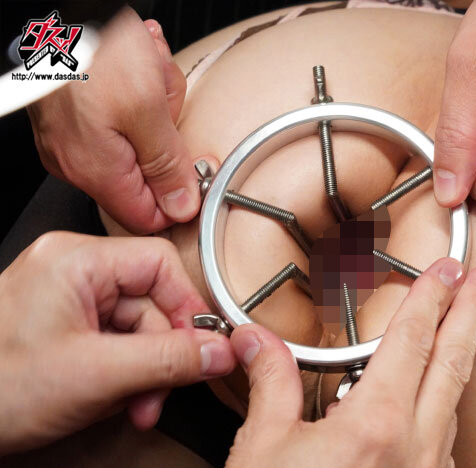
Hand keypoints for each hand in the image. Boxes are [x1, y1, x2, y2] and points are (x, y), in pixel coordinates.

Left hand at [0, 232, 234, 454]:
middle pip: (150, 303)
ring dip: (144, 374)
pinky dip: (122, 376)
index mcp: (76, 260)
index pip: (159, 264)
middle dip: (160, 356)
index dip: (186, 306)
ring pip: (135, 330)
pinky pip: (115, 344)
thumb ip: (169, 360)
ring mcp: (67, 300)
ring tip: (134, 406)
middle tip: (160, 392)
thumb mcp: (98, 375)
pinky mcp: (64, 327)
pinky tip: (114, 400)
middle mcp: (72, 271)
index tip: (203, 345)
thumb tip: (220, 350)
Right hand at [27, 7, 199, 233]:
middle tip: (162, 99)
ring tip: (147, 72)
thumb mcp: (147, 108)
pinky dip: (137, 95)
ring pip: (138, 143)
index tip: (193, 167)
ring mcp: (74, 141)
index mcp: (98, 171)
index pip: (148, 218)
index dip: (179, 198)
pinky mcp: (74, 120)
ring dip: (156, 106)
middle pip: (147, 176)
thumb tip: (182, 207)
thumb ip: (167, 165)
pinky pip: (121, 121)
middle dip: (166, 138)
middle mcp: (79, 163)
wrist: (62, 11)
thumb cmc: (93, 48)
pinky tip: (135, 68)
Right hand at [196, 258, 475, 467]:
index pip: (412, 342)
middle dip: (472, 315)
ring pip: (453, 406)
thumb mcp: (260, 447)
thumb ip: (271, 383)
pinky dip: (443, 410)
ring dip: (460, 361)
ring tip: (466, 330)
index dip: (431, 298)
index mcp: (374, 430)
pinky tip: (435, 402)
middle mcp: (411, 457)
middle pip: (453, 366)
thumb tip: (259, 343)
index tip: (446, 271)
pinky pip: (444, 447)